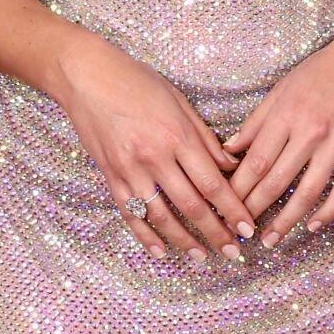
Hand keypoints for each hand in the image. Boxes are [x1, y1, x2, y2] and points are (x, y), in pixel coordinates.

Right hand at [51, 36, 258, 263]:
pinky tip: (160, 251)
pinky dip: (146, 236)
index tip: (247, 228)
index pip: (212, 183)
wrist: (86, 77)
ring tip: (201, 256)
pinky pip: (130, 214)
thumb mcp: (179, 101)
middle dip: (216, 233)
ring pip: (162, 216)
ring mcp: (130, 169)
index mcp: (177, 135)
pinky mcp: (111, 176)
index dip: (232, 210)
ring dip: (184, 241)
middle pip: (191, 206)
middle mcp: (155, 156)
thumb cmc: (136, 81)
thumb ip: (205, 137)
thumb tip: (230, 165)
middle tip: (232, 252)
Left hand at [221, 19, 333, 246]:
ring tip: (271, 240)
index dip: (237, 189)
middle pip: (275, 181)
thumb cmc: (320, 72)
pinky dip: (328, 212)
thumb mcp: (280, 90)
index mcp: (285, 115)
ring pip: (307, 192)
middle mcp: (309, 132)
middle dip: (254, 210)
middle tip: (239, 233)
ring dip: (286, 221)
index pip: (255, 161)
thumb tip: (228, 150)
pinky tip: (313, 226)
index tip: (224, 208)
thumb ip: (255, 123)